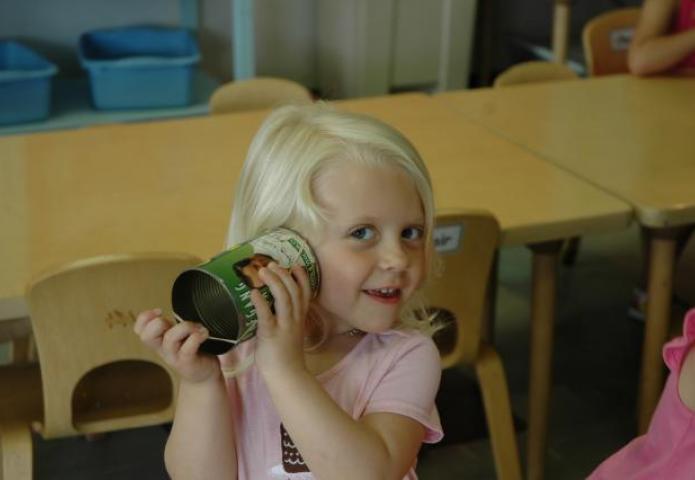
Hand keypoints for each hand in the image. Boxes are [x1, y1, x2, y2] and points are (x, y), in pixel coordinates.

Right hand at [134, 309, 220, 383]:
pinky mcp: (187, 363)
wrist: (204, 375)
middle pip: (146, 335)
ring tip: (199, 328)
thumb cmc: (194, 350)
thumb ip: (176, 324)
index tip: (160, 311)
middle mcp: (163, 349)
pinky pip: (188, 348)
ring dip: (186, 327)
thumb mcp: (181, 336)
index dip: (144, 317)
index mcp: (159, 340)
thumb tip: (186, 303)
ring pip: (170, 338)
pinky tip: (204, 334)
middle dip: (159, 322)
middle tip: (175, 322)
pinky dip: (197, 337)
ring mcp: (174, 357)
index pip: (139, 330)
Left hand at [251, 263, 311, 379]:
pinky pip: (267, 316)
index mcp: (299, 317)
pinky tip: (253, 294)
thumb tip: (268, 304)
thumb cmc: (285, 354)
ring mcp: (284, 326)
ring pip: (284, 298)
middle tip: (271, 264)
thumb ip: (283, 317)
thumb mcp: (290, 331)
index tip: (295, 265)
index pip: (305, 292)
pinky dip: (260, 303)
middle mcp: (294, 318)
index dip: (301, 277)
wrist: (287, 375)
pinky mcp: (271, 335)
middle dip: (283, 274)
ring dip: (274, 282)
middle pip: (293, 290)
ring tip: (262, 271)